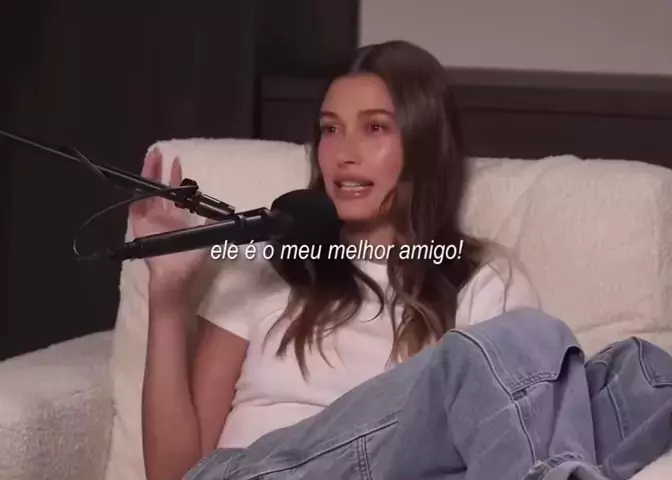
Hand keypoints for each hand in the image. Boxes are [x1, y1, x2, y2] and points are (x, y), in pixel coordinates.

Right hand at [130, 148, 209, 291]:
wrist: (174, 275)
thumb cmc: (190, 262)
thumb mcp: (206, 239)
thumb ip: (212, 225)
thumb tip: (223, 214)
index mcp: (177, 220)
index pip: (176, 195)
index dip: (177, 179)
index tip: (178, 162)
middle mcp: (162, 218)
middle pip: (159, 189)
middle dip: (160, 171)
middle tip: (161, 152)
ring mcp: (149, 221)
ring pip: (147, 193)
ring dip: (148, 176)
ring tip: (151, 157)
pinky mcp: (138, 226)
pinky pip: (135, 207)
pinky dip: (136, 194)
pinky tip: (138, 180)